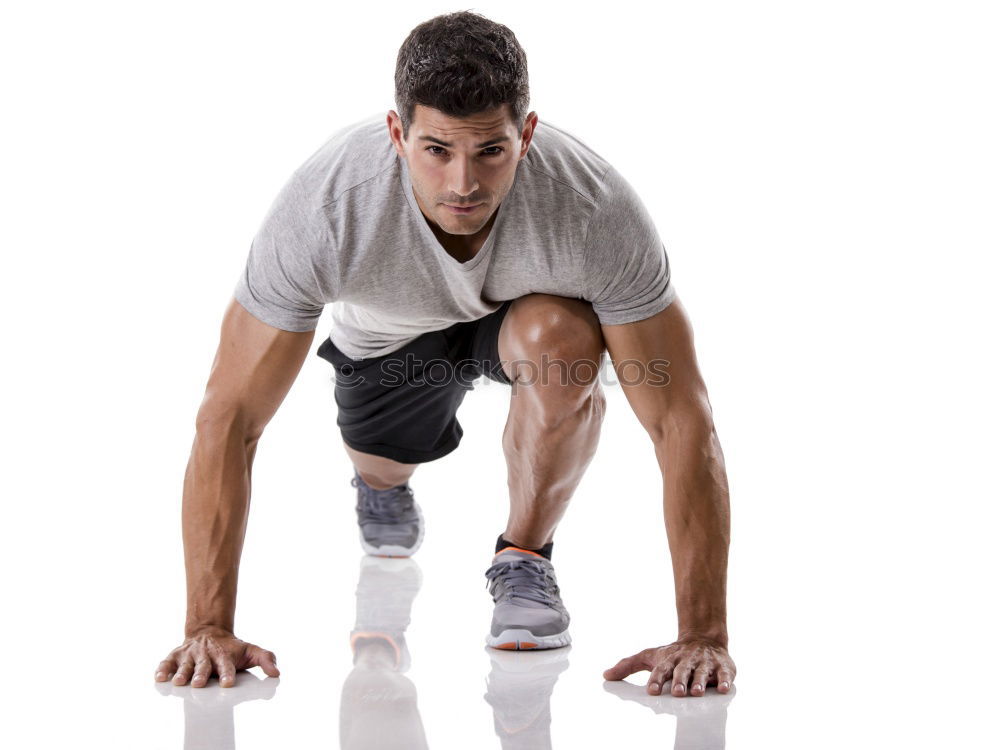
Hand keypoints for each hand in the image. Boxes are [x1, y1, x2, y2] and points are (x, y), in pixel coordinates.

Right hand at [154, 628, 279, 687]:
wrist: (210, 631)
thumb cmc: (231, 648)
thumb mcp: (251, 651)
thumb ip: (266, 659)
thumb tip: (277, 672)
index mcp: (224, 655)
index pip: (227, 665)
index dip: (227, 674)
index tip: (227, 683)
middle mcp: (206, 655)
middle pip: (204, 666)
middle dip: (202, 675)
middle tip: (200, 683)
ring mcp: (191, 654)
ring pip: (186, 664)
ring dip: (182, 672)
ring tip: (180, 681)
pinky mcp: (176, 655)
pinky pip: (167, 661)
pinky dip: (163, 668)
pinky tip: (160, 676)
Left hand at [603, 636, 734, 696]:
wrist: (703, 638)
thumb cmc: (673, 654)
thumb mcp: (650, 657)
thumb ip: (628, 665)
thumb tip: (605, 675)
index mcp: (669, 660)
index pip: (661, 670)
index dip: (656, 680)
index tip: (652, 691)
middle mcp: (686, 661)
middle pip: (682, 671)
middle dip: (679, 681)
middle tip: (677, 692)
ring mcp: (704, 663)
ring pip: (702, 673)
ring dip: (700, 682)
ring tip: (697, 692)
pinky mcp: (722, 666)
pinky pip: (724, 674)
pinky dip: (724, 680)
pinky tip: (722, 689)